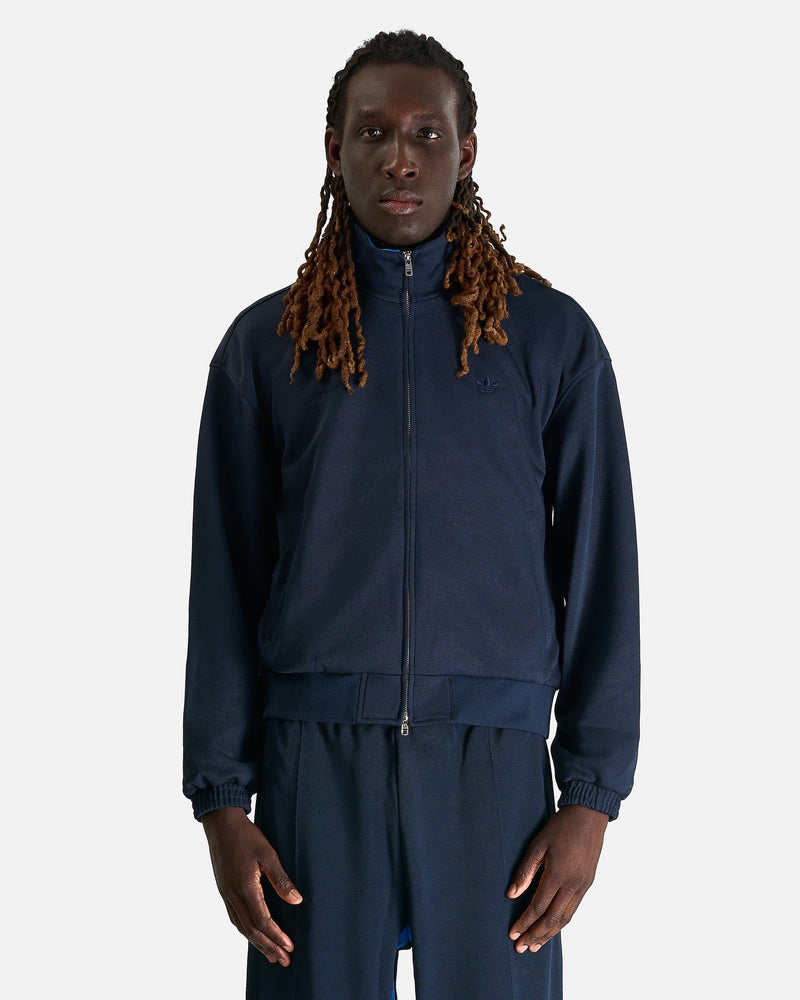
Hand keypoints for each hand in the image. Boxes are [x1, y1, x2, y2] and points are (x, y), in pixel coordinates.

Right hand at [201, 806, 302, 965]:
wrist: (221, 824)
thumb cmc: (246, 836)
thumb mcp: (268, 854)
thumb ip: (281, 880)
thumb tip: (297, 901)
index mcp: (245, 888)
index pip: (263, 921)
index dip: (277, 936)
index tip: (290, 947)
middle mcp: (233, 896)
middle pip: (252, 930)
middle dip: (269, 947)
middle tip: (284, 961)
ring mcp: (226, 894)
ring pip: (242, 927)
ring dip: (257, 943)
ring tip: (272, 955)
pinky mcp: (224, 890)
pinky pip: (235, 918)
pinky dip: (246, 931)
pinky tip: (254, 934)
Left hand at [507, 804, 607, 952]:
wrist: (589, 815)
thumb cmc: (561, 826)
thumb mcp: (538, 844)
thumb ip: (525, 871)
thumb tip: (511, 894)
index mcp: (558, 875)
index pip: (537, 907)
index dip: (524, 923)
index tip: (513, 934)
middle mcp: (573, 885)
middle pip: (552, 919)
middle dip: (535, 935)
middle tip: (521, 948)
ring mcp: (582, 886)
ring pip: (565, 918)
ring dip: (549, 934)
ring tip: (535, 946)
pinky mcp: (587, 884)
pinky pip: (573, 909)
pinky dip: (561, 922)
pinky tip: (552, 927)